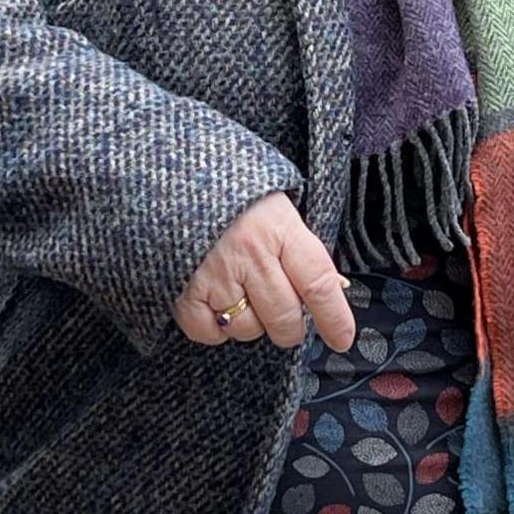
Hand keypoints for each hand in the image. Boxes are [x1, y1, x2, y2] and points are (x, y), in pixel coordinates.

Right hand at [172, 193, 355, 352]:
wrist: (171, 174)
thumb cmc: (231, 195)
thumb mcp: (276, 207)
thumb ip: (299, 248)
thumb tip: (332, 290)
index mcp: (279, 228)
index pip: (319, 284)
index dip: (335, 319)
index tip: (342, 339)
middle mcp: (250, 254)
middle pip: (284, 318)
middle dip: (289, 328)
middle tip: (284, 317)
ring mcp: (215, 274)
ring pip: (246, 329)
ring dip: (249, 323)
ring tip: (241, 294)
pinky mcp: (183, 290)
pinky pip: (207, 333)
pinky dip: (213, 328)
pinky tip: (214, 303)